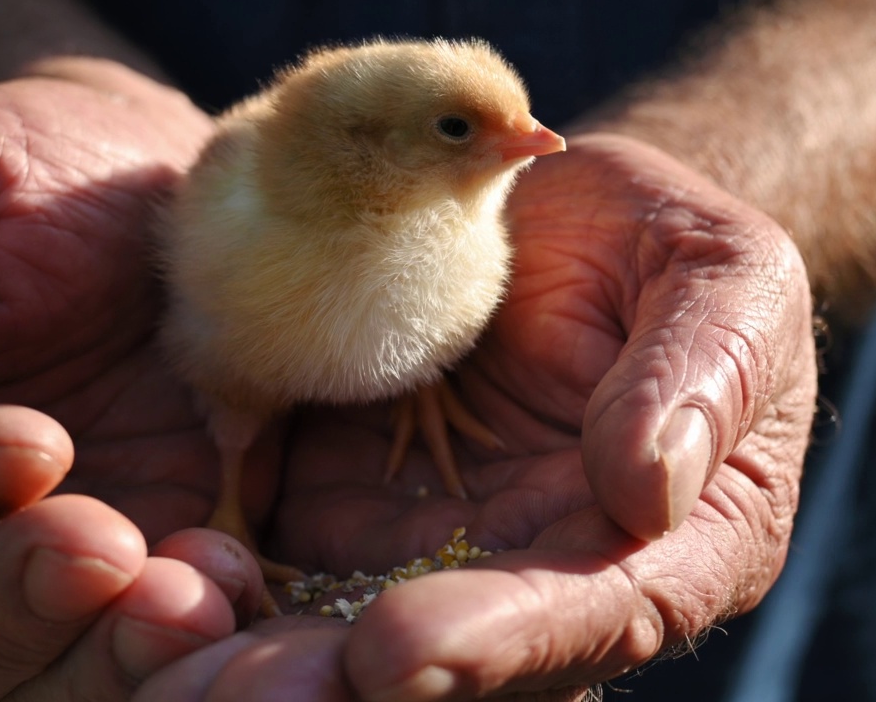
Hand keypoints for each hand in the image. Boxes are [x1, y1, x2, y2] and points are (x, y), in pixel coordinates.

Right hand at [0, 68, 271, 699]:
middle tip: (107, 545)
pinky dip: (241, 636)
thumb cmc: (34, 166)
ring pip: (56, 680)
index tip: (29, 434)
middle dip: (16, 605)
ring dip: (118, 657)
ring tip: (201, 592)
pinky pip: (195, 645)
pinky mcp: (193, 568)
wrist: (168, 181)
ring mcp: (79, 574)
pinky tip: (280, 589)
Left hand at [138, 133, 817, 699]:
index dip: (499, 647)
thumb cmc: (668, 253)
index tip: (396, 654)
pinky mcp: (353, 510)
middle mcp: (542, 576)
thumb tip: (644, 488)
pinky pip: (284, 569)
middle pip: (450, 670)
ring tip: (165, 650)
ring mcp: (439, 552)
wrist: (563, 221)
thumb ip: (697, 376)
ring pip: (347, 639)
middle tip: (237, 698)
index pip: (589, 619)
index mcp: (665, 548)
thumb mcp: (725, 283)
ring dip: (258, 663)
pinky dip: (222, 589)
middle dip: (340, 691)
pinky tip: (150, 585)